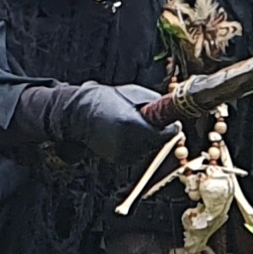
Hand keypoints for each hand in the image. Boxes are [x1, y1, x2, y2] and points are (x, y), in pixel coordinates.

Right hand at [38, 81, 165, 162]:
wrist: (78, 114)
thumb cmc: (106, 99)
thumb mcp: (133, 93)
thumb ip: (154, 102)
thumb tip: (170, 111)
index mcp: (131, 124)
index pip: (163, 134)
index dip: (171, 128)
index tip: (173, 123)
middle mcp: (127, 142)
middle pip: (157, 143)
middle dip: (159, 133)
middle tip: (155, 121)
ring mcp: (122, 153)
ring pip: (147, 149)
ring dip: (148, 139)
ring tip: (134, 124)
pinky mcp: (117, 159)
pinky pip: (137, 153)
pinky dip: (137, 145)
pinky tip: (126, 133)